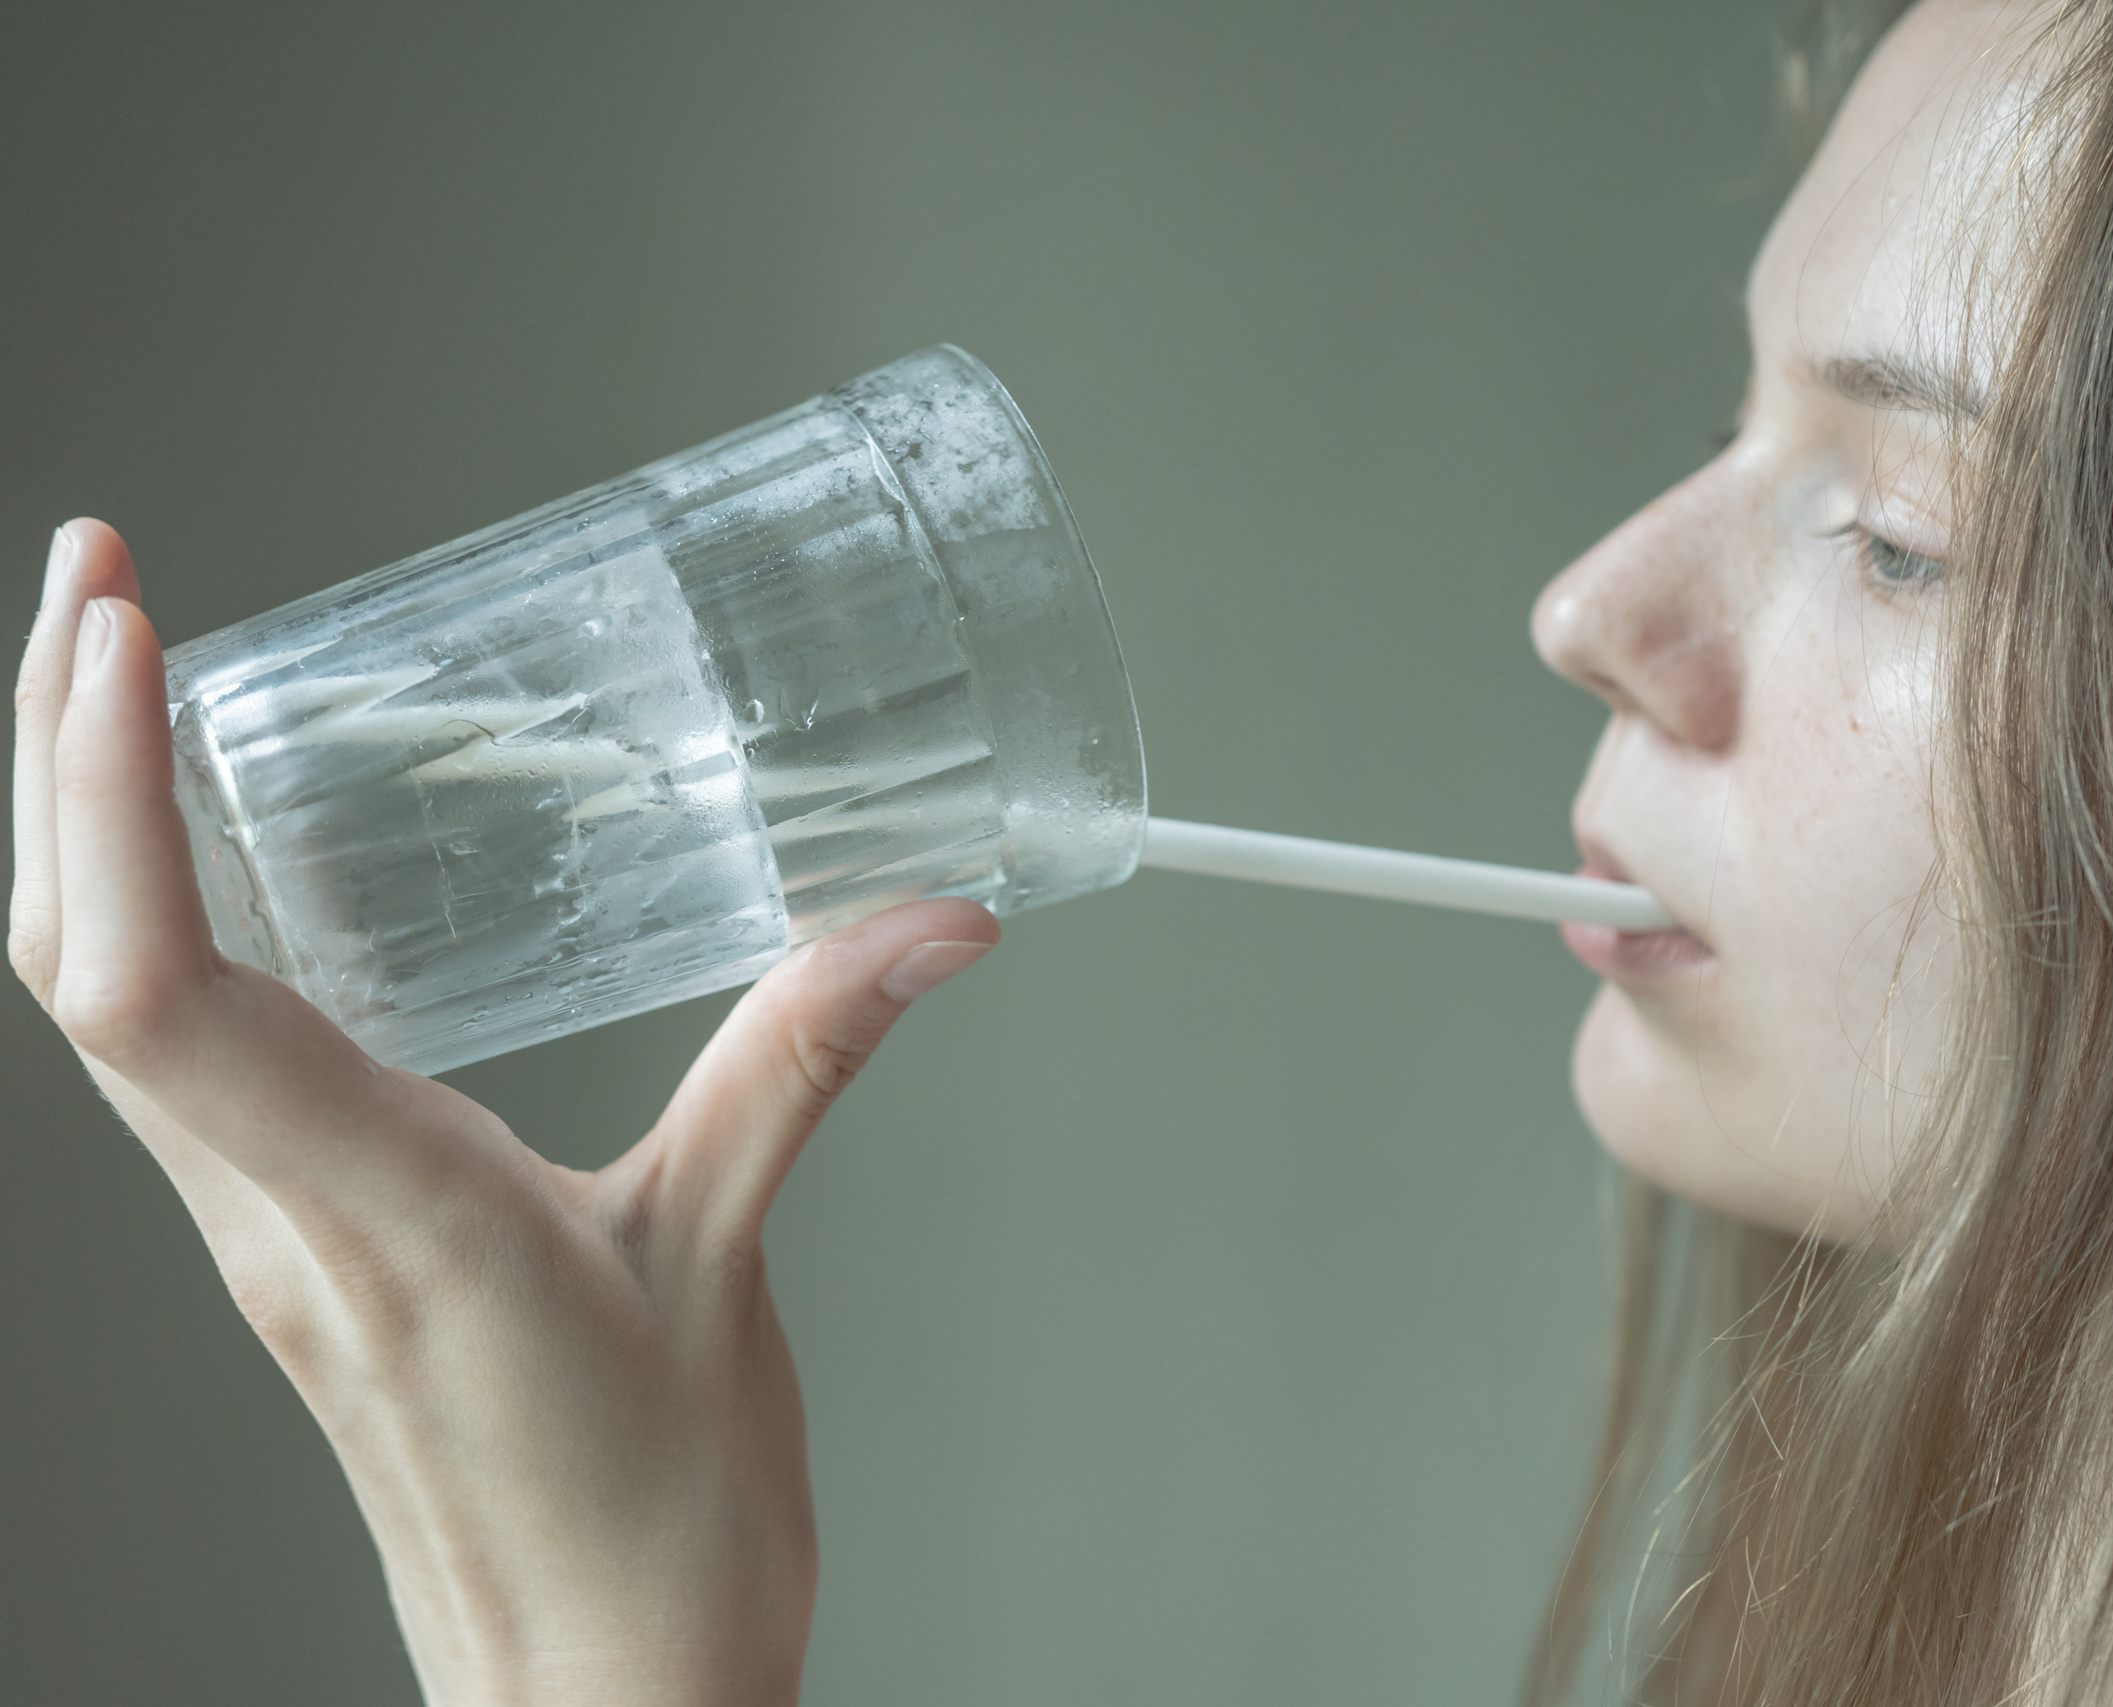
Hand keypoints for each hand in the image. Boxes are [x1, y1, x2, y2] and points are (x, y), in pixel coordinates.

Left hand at [10, 519, 999, 1706]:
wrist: (594, 1699)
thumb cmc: (645, 1540)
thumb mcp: (728, 1275)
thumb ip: (800, 1067)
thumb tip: (920, 923)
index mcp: (380, 1215)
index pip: (153, 989)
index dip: (100, 795)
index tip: (120, 629)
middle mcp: (279, 1220)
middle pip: (72, 966)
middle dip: (52, 753)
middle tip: (96, 585)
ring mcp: (268, 1239)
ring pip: (98, 1014)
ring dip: (77, 830)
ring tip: (123, 677)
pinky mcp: (300, 1249)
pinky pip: (177, 1066)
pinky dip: (155, 923)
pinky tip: (217, 863)